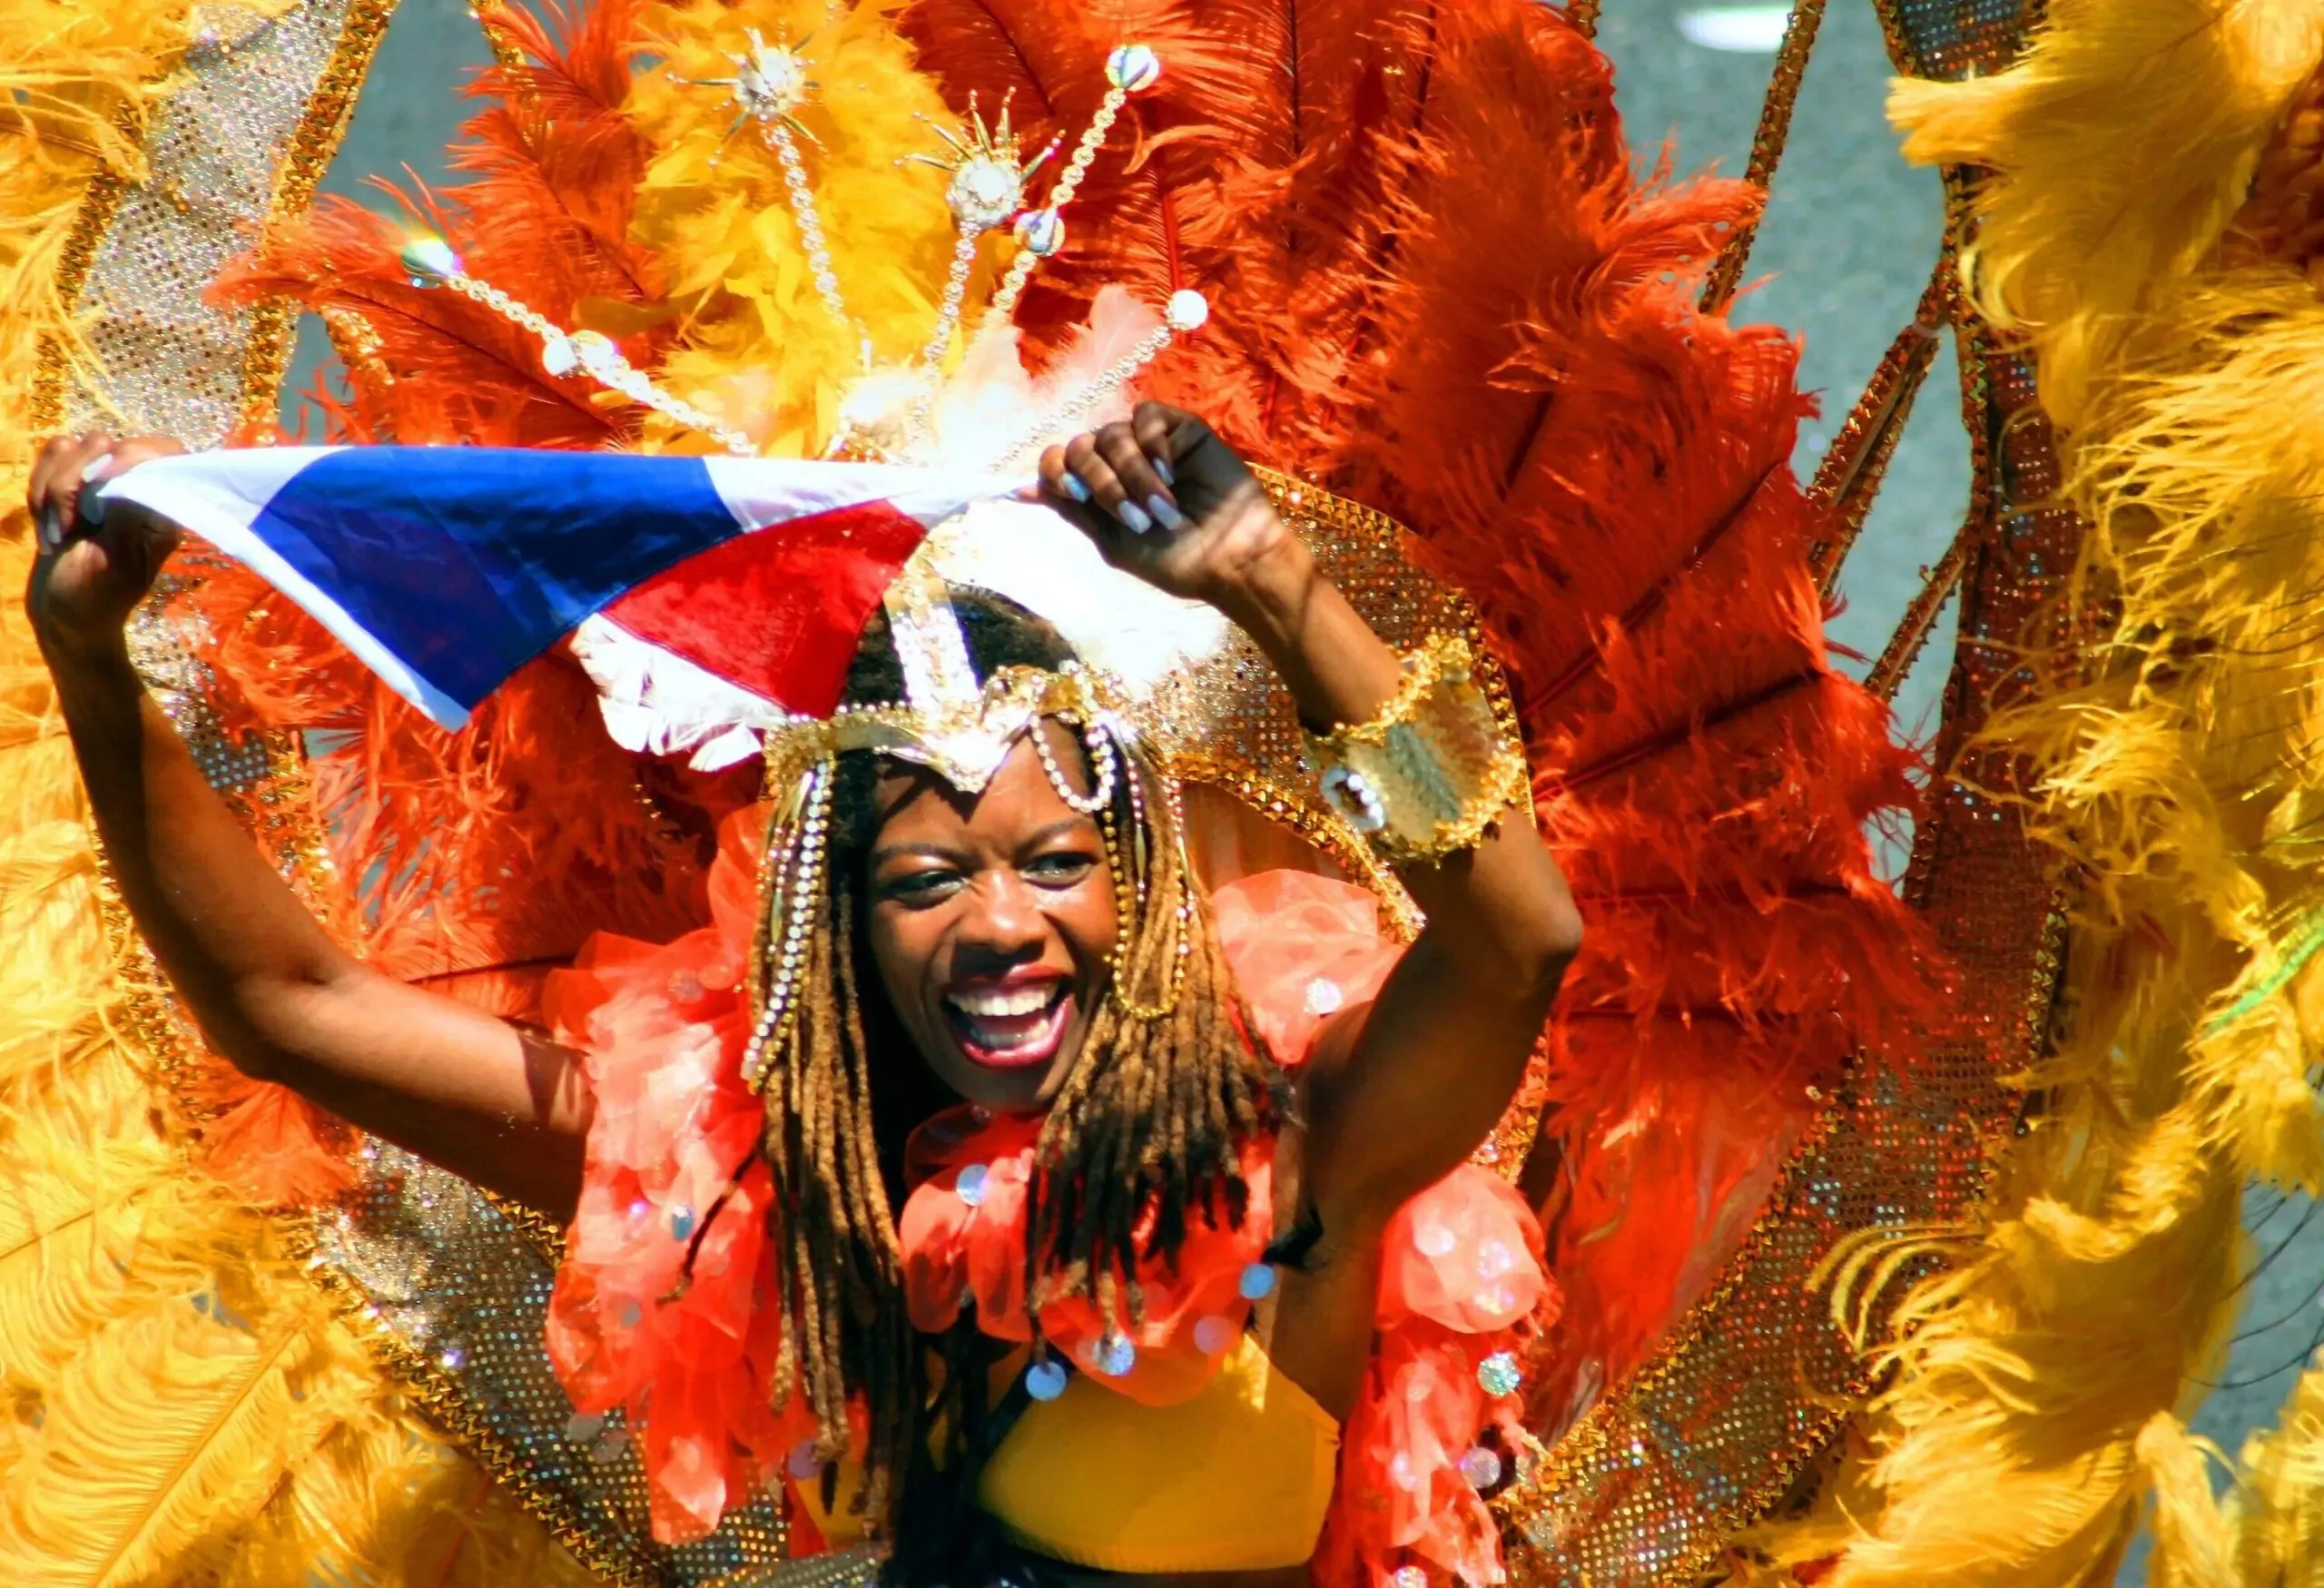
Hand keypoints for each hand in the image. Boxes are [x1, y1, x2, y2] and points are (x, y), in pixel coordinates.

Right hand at [25, 431, 186, 661]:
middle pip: (106, 443)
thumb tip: (130, 474)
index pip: (166, 451)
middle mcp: (138, 489)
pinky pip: (52, 457)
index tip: (98, 483)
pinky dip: (39, 487)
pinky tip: (46, 523)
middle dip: (72, 484)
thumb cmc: (92, 599)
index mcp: (163, 509)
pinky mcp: (73, 482)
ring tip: (57, 533)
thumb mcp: (112, 563)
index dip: (133, 453)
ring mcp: (103, 483)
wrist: (61, 615)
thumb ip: (124, 516)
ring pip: (72, 447)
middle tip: (68, 530)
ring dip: (52, 490)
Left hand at [1035, 402, 1308, 616]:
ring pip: (1112, 433)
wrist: (1231, 559)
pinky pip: (1147, 417)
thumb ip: (1072, 512)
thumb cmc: (1176, 561)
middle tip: (1136, 518)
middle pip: (1080, 446)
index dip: (1054, 470)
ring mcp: (1148, 445)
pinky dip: (1152, 445)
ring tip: (1163, 509)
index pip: (1055, 462)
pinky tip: (1172, 474)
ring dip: (1133, 475)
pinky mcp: (1180, 429)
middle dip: (1101, 482)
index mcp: (1097, 492)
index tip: (1073, 492)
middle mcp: (1117, 464)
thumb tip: (1019, 490)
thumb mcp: (1113, 544)